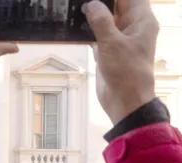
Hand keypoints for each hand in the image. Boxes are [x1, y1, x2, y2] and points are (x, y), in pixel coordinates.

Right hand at [85, 0, 157, 124]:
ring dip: (92, 16)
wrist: (125, 100)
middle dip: (100, 2)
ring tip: (74, 8)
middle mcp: (133, 27)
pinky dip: (88, 30)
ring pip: (106, 20)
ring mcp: (120, 39)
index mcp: (141, 20)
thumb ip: (101, 21)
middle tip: (81, 1)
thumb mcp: (112, 42)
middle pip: (117, 6)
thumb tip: (91, 4)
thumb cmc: (126, 70)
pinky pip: (98, 34)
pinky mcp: (109, 50)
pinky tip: (73, 26)